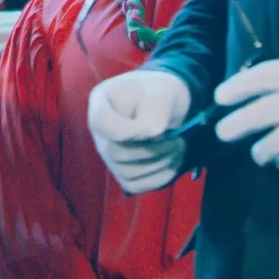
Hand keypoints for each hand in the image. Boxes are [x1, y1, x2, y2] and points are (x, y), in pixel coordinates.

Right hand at [88, 69, 190, 193]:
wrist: (167, 106)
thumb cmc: (160, 94)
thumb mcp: (161, 93)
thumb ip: (154, 112)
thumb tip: (151, 135)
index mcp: (101, 103)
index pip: (101, 122)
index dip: (125, 130)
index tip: (153, 129)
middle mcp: (100, 133)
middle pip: (115, 152)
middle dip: (153, 150)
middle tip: (178, 141)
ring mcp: (109, 156)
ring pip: (128, 172)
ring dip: (161, 163)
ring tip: (178, 147)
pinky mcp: (123, 173)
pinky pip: (137, 185)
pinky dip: (160, 177)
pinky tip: (171, 161)